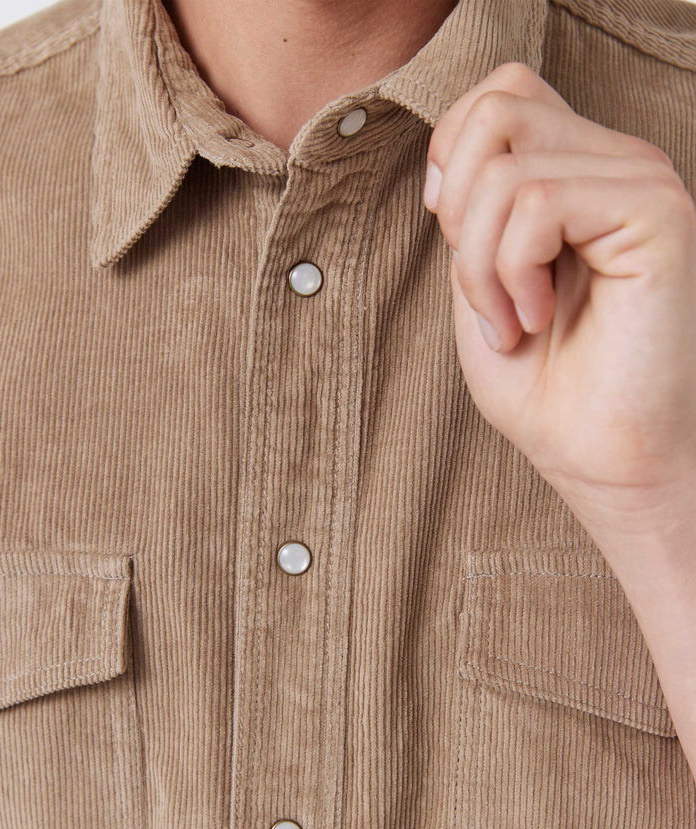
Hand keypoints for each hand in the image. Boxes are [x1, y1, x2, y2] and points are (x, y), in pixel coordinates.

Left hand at [424, 62, 695, 538]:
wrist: (600, 459)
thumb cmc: (545, 387)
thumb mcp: (480, 283)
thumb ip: (471, 211)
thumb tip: (449, 161)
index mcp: (578, 173)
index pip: (502, 91)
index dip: (451, 154)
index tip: (453, 236)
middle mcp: (615, 164)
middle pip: (496, 109)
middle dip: (458, 212)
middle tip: (484, 291)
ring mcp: (640, 183)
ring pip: (506, 166)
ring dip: (481, 264)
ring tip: (513, 322)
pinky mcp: (656, 213)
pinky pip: (537, 202)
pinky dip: (511, 272)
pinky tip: (538, 318)